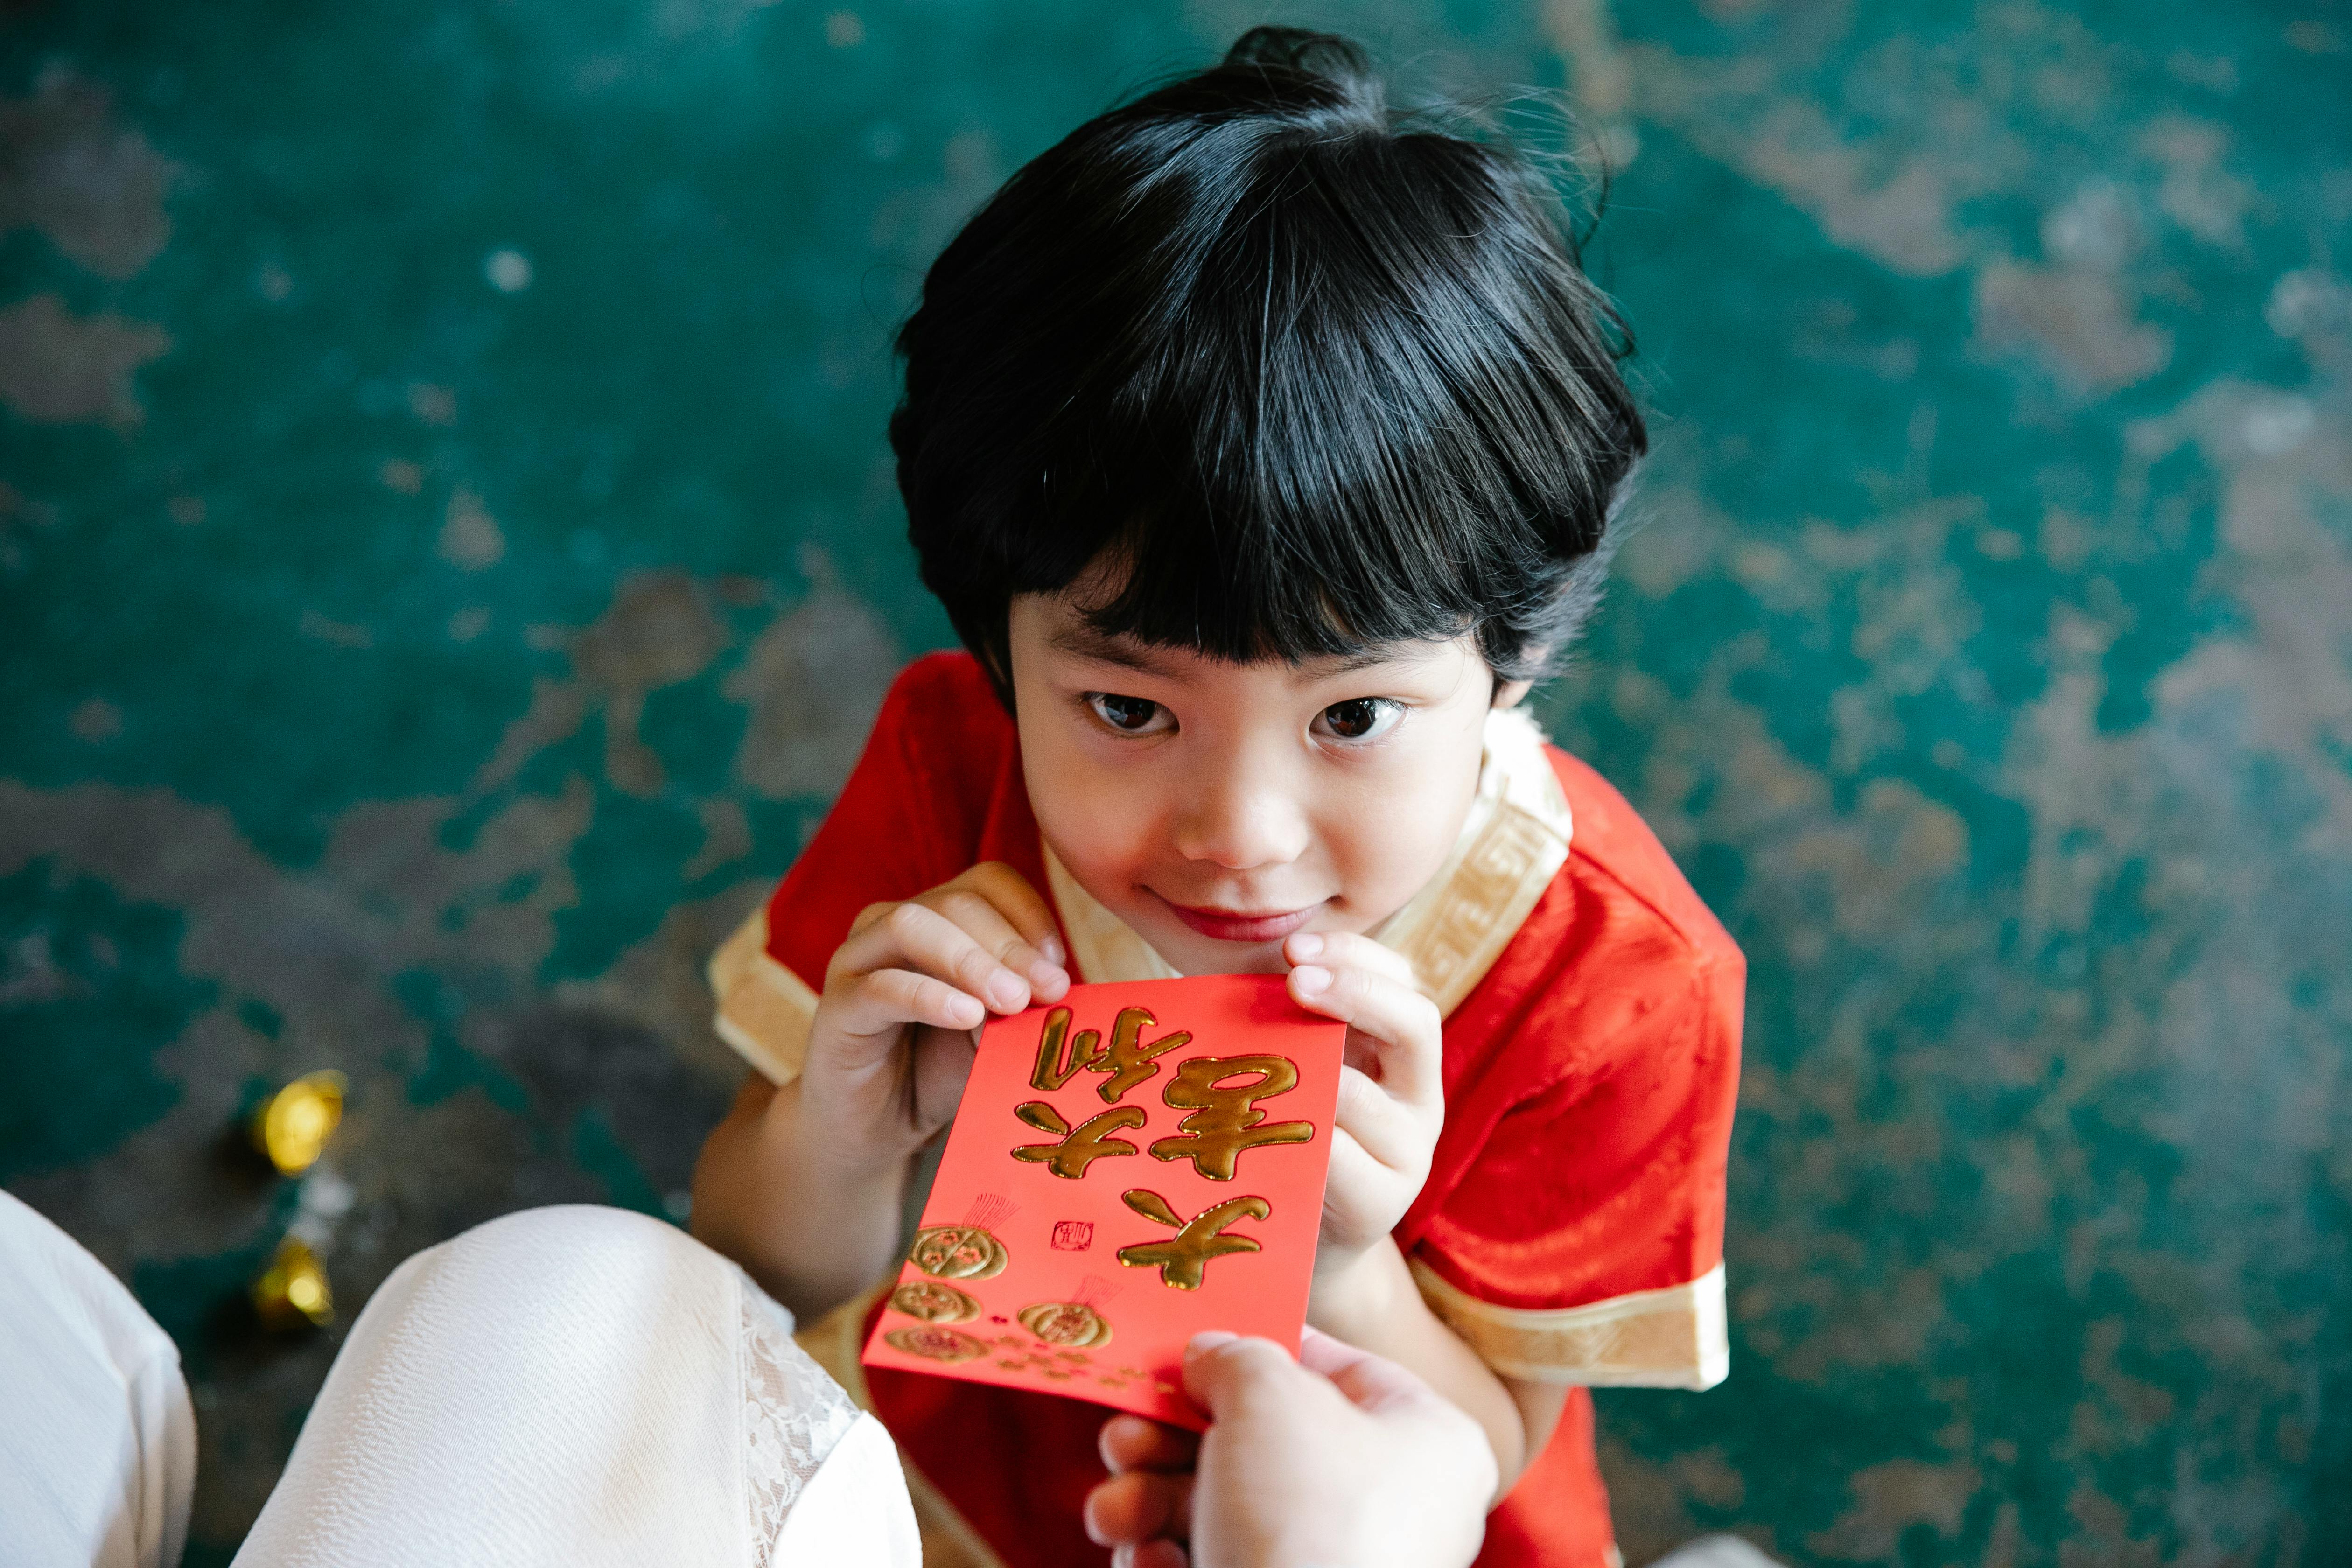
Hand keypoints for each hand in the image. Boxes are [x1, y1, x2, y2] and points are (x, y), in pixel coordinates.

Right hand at [800, 862, 1069, 1172]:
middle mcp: (895, 924)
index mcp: (941, 918)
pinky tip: (966, 1016)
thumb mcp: (994, 1033)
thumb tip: (1053, 986)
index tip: (1060, 966)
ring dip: (971, 960)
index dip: (1030, 914)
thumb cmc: (939, 1070)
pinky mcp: (836, 1005)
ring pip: (911, 925)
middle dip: (1010, 943)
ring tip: (1011, 1001)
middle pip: (956, 900)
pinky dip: (929, 996)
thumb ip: (1019, 1006)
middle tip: (1049, 989)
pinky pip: (880, 986)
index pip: (989, 882)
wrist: (876, 1129)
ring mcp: (859, 959)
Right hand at [1084, 1328, 1494, 1567]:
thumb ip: (1234, 1357)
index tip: (1189, 1350)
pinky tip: (1145, 1559)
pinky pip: (1211, 1567)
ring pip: (1222, 1510)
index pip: (1337, 1368)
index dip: (1256, 1349)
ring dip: (1148, 1498)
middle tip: (1124, 1432)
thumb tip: (1208, 1358)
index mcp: (1425, 1441)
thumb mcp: (1267, 1393)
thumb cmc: (1308, 1519)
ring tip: (1113, 1510)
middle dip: (1173, 1437)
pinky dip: (1163, 1560)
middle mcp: (1390, 1507)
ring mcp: (1337, 1567)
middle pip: (1261, 1443)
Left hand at [1280, 931, 1443, 1279]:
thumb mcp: (1301, 1066)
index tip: (1296, 950)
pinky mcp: (1378, 1205)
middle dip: (1354, 991)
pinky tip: (1255, 1120)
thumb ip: (1290, 1020)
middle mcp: (1421, 1100)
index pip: (1404, 984)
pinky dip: (1296, 1131)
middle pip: (1416, 1025)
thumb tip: (1244, 968)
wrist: (1302, 1237)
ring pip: (1363, 1094)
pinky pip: (1336, 1157)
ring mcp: (1407, 1155)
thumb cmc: (1292, 1133)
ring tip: (1260, 1056)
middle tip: (1294, 979)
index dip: (1357, 957)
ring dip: (1307, 1067)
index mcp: (1405, 1055)